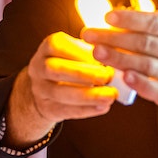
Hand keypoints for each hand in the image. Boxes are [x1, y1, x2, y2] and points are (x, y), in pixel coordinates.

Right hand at [3, 31, 117, 146]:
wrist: (50, 88)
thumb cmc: (74, 64)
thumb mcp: (80, 51)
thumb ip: (96, 52)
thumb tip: (119, 57)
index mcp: (48, 46)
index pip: (58, 46)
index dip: (80, 52)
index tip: (103, 57)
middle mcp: (38, 67)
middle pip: (54, 69)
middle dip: (82, 73)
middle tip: (107, 77)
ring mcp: (39, 89)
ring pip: (59, 93)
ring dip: (87, 95)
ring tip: (109, 96)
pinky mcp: (46, 108)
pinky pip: (64, 110)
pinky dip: (86, 110)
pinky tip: (103, 107)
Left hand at [81, 0, 157, 114]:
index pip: (153, 22)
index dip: (130, 19)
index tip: (106, 16)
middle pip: (144, 43)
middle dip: (114, 38)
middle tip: (88, 34)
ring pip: (146, 65)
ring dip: (119, 59)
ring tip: (96, 52)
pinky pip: (156, 90)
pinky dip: (140, 84)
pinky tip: (122, 78)